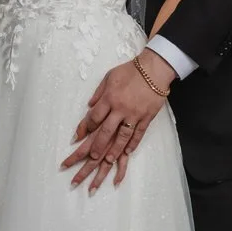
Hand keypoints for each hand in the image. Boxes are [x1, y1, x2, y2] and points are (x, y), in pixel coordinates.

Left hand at [61, 50, 175, 191]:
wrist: (154, 69)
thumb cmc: (130, 71)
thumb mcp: (109, 77)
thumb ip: (98, 92)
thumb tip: (89, 106)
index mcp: (109, 98)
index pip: (94, 117)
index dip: (84, 128)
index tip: (77, 138)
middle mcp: (120, 108)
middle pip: (106, 131)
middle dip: (96, 147)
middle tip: (90, 158)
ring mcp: (134, 114)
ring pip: (122, 137)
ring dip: (114, 151)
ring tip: (107, 161)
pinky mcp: (147, 117)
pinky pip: (139, 134)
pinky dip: (132, 144)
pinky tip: (127, 153)